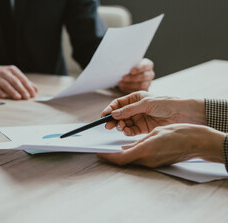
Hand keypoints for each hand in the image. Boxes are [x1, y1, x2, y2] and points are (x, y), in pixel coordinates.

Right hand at [0, 64, 37, 99]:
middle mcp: (4, 73)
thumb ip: (24, 82)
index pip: (22, 79)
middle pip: (15, 81)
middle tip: (27, 97)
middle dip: (22, 89)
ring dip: (12, 91)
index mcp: (12, 70)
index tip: (33, 94)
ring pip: (5, 85)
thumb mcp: (13, 75)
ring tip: (18, 97)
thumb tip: (36, 90)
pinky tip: (5, 96)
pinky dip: (0, 92)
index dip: (28, 86)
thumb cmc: (2, 75)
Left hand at [97, 124, 225, 167]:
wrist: (197, 142)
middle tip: (103, 151)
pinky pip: (140, 160)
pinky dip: (131, 155)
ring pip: (132, 161)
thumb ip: (139, 141)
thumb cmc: (178, 133)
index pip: (121, 158)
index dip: (108, 157)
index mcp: (145, 151)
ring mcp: (154, 163)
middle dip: (112, 157)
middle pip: (124, 161)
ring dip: (121, 156)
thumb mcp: (154, 133)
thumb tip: (125, 147)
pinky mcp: (158, 162)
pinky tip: (128, 148)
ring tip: (113, 148)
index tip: (98, 154)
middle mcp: (148, 160)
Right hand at [102, 91, 205, 135]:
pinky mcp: (143, 128)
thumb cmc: (166, 103)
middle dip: (113, 119)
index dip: (111, 109)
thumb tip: (114, 114)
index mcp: (136, 98)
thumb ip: (129, 110)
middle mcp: (136, 108)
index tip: (104, 115)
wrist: (182, 114)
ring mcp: (139, 118)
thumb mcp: (146, 104)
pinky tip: (127, 131)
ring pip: (124, 123)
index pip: (119, 103)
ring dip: (120, 126)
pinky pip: (131, 130)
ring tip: (121, 127)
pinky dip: (127, 131)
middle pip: (119, 114)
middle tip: (108, 125)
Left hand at [118, 58, 154, 93]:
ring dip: (129, 85)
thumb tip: (122, 64)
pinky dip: (128, 89)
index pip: (145, 66)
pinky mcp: (144, 90)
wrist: (127, 73)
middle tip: (123, 78)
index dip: (138, 69)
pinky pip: (137, 91)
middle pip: (144, 77)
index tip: (130, 71)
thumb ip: (128, 63)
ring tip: (120, 83)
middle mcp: (150, 74)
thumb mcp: (129, 62)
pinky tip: (122, 87)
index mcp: (148, 64)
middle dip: (132, 78)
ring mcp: (148, 83)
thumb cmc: (128, 66)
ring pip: (141, 85)